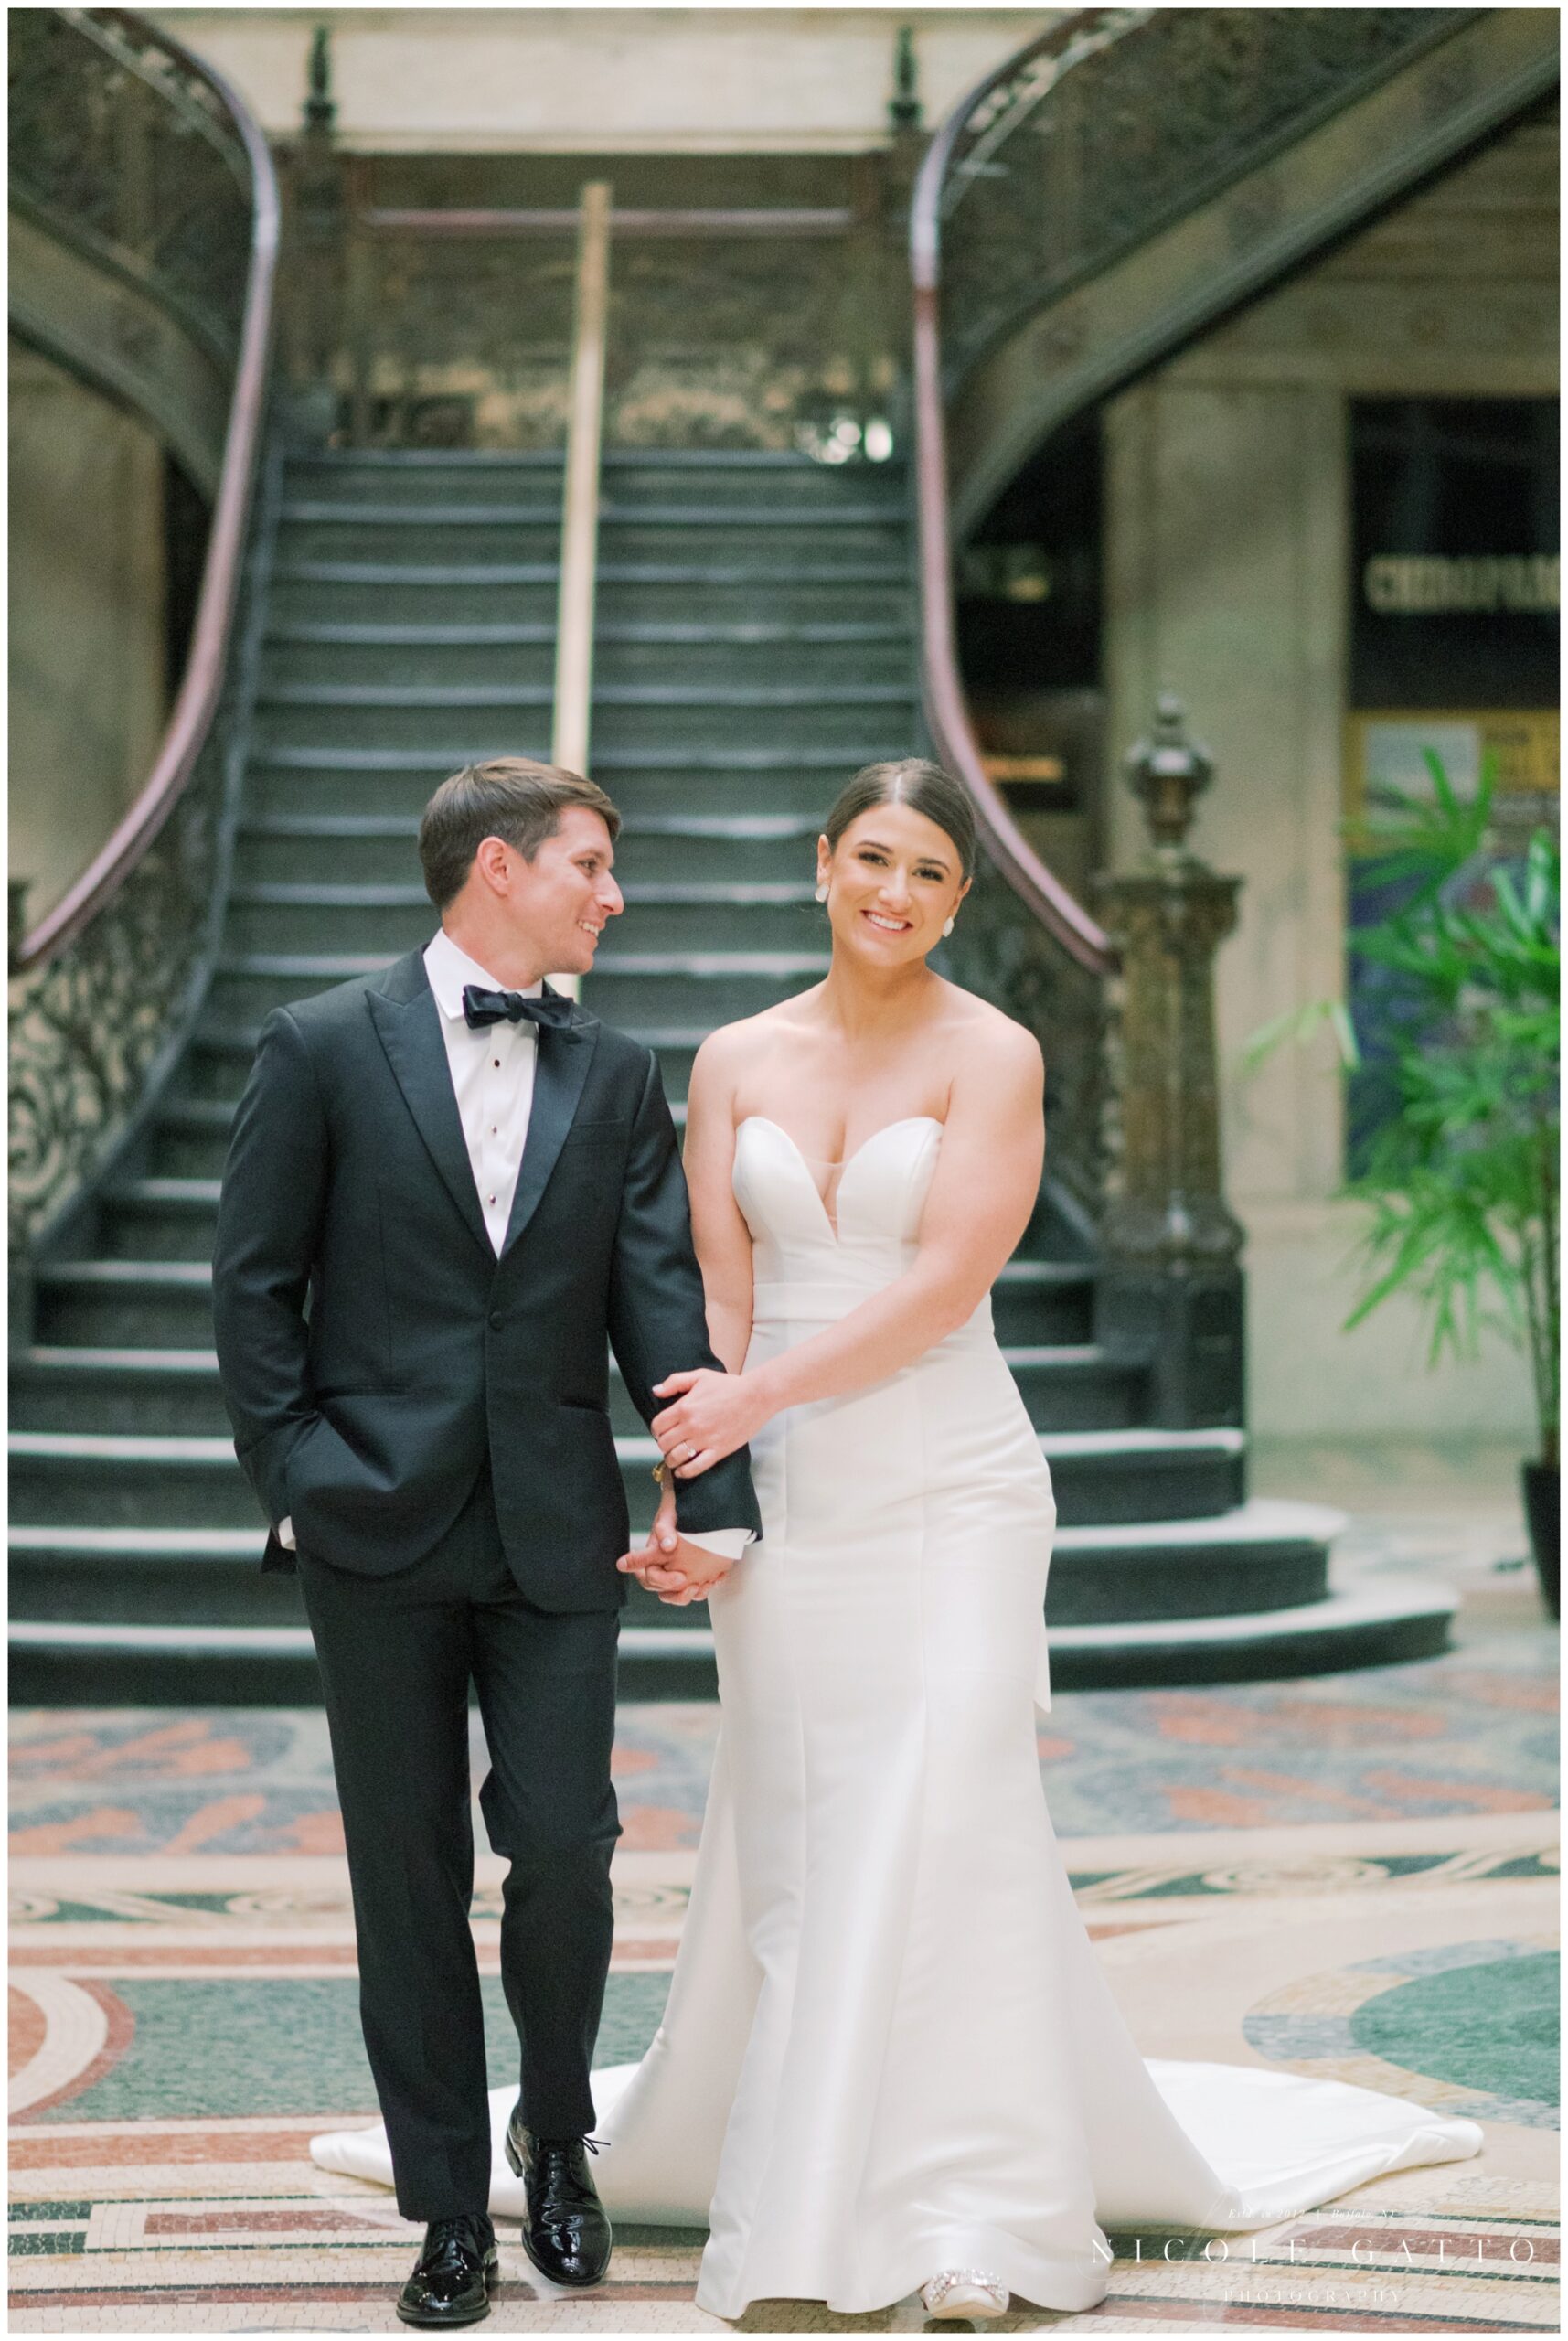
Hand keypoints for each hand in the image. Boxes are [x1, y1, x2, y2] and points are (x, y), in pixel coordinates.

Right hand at [614, 1488, 734, 1605]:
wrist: (697, 1502)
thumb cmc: (677, 1507)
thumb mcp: (669, 1513)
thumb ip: (665, 1528)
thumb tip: (667, 1545)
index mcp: (654, 1553)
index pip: (648, 1575)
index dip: (660, 1580)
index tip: (678, 1577)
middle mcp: (664, 1565)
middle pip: (663, 1591)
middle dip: (676, 1593)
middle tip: (690, 1584)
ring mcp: (679, 1569)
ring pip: (679, 1594)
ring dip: (691, 1595)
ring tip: (703, 1585)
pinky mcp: (695, 1571)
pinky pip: (697, 1588)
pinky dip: (706, 1587)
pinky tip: (717, 1578)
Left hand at [651, 1367, 769, 1478]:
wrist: (756, 1396)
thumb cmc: (729, 1385)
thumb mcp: (700, 1376)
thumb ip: (675, 1382)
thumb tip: (656, 1390)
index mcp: (684, 1407)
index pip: (658, 1425)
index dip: (656, 1429)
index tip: (661, 1431)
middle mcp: (691, 1425)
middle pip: (664, 1443)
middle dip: (663, 1444)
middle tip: (668, 1443)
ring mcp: (705, 1440)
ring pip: (676, 1457)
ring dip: (670, 1459)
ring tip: (674, 1457)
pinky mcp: (718, 1450)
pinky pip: (696, 1467)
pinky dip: (685, 1472)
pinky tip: (681, 1471)